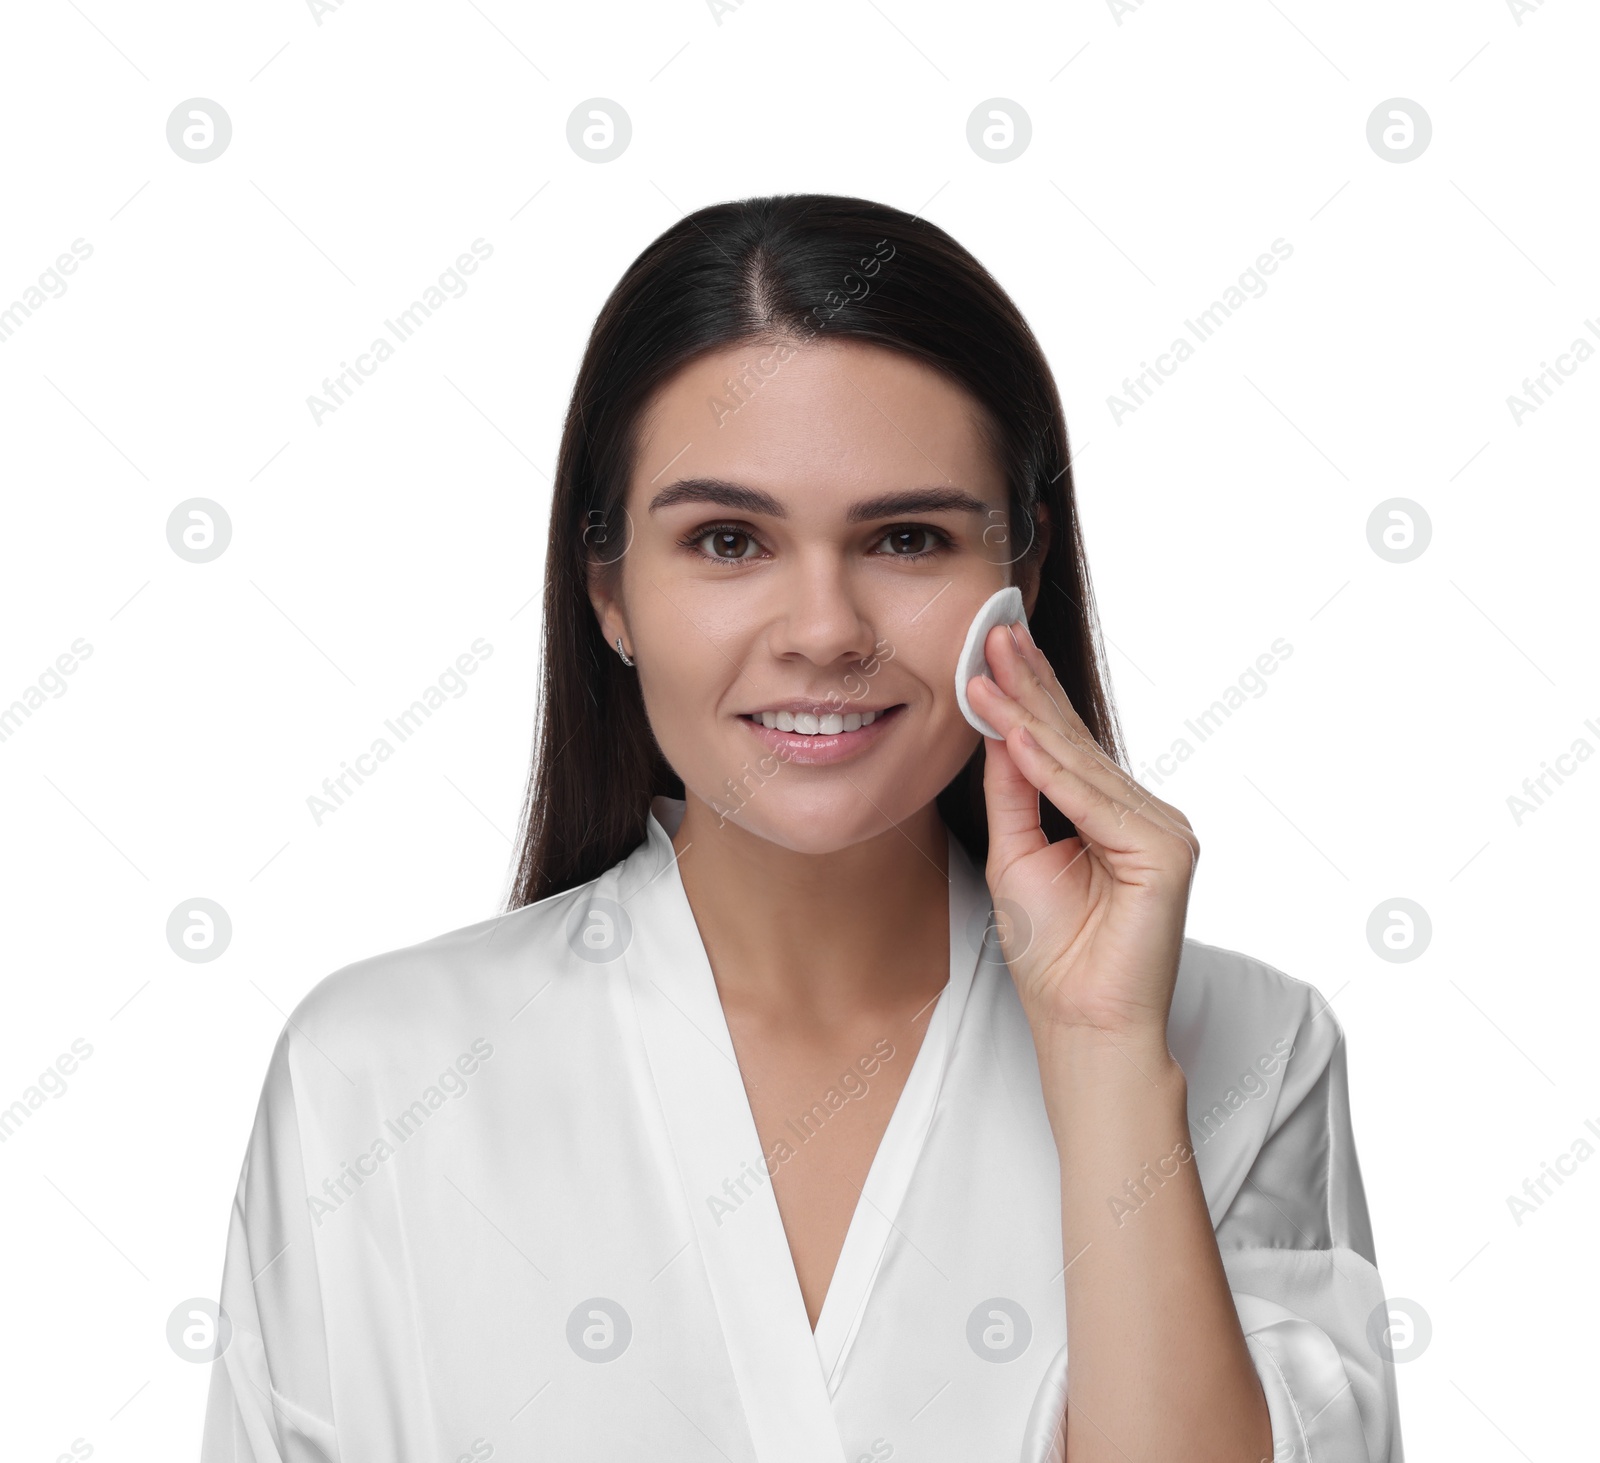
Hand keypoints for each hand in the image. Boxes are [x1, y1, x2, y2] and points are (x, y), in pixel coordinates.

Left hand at [966, 620, 1199, 1045]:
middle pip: (1073, 740)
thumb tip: (998, 728)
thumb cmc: (1052, 951)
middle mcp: (1142, 813)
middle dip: (1028, 684)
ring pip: (1078, 763)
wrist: (1082, 1020)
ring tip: (987, 669)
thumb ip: (1013, 793)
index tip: (989, 649)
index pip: (1062, 745)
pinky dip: (1049, 767)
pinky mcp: (1166, 852)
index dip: (1025, 697)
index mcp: (1110, 815)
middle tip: (993, 631)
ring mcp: (1160, 829)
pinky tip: (1014, 731)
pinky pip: (1092, 801)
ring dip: (1027, 714)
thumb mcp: (1016, 854)